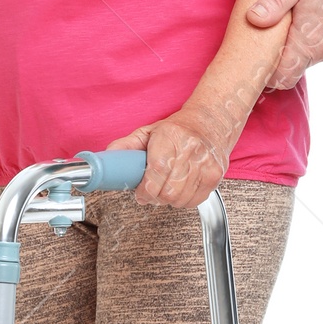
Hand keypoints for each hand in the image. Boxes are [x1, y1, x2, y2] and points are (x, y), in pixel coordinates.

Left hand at [109, 106, 233, 208]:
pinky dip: (183, 201)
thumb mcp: (149, 132)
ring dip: (168, 200)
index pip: (157, 170)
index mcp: (170, 136)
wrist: (212, 122)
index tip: (140, 194)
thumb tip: (107, 158)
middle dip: (155, 197)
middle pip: (168, 191)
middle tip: (150, 192)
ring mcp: (205, 164)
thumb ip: (126, 146)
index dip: (146, 189)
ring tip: (165, 188)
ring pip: (180, 199)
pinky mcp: (215, 176)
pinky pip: (194, 201)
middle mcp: (190, 149)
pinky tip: (180, 189)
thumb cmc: (178, 129)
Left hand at [246, 0, 322, 88]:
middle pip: (292, 68)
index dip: (265, 70)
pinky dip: (310, 38)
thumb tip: (252, 19)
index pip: (280, 78)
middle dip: (277, 55)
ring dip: (294, 43)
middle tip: (265, 30)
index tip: (253, 53)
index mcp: (308, 42)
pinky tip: (308, 13)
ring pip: (306, 57)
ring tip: (288, 17)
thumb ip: (274, 1)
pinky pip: (321, 48)